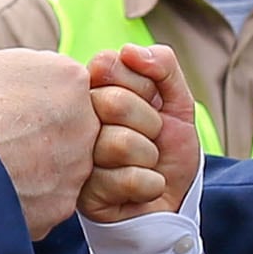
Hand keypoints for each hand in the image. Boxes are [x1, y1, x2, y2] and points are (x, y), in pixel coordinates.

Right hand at [0, 36, 98, 238]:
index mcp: (68, 77)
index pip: (56, 81)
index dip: (25, 90)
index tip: (1, 100)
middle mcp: (86, 122)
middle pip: (65, 122)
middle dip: (37, 126)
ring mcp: (78, 167)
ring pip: (60, 162)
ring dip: (34, 162)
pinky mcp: (63, 204)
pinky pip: (47, 197)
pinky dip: (26, 194)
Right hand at [80, 44, 201, 223]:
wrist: (170, 203)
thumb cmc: (168, 151)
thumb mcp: (177, 102)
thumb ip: (163, 66)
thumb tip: (130, 51)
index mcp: (92, 92)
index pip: (107, 63)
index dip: (143, 86)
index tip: (151, 103)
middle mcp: (76, 120)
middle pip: (114, 102)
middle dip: (149, 124)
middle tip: (150, 138)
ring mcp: (75, 156)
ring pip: (120, 143)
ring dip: (149, 159)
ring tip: (142, 166)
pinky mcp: (81, 193)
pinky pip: (127, 179)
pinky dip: (148, 185)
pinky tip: (137, 190)